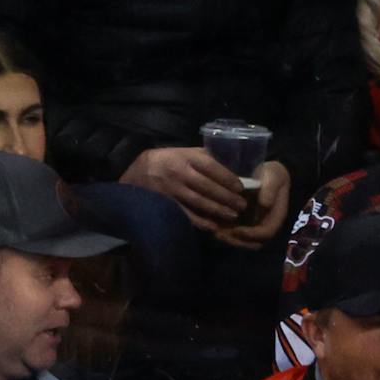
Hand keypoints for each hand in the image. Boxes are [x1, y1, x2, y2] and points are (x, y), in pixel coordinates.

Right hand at [121, 146, 246, 230]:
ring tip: (233, 215)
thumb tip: (232, 166)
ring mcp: (171, 189)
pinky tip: (214, 226)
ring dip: (218, 210)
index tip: (241, 187)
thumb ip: (204, 158)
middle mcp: (178, 172)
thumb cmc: (167, 161)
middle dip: (227, 198)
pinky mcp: (166, 203)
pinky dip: (201, 221)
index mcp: (184, 157)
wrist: (136, 172)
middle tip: (243, 205)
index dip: (227, 178)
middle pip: (207, 186)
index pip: (210, 166)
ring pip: (199, 201)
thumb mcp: (183, 153)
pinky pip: (187, 214)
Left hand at [214, 161, 292, 249]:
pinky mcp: (245, 222)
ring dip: (229, 239)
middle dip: (237, 241)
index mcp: (275, 217)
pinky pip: (235, 234)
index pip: (265, 233)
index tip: (237, 229)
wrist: (267, 172)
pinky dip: (225, 232)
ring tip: (214, 231)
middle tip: (220, 234)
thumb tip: (264, 204)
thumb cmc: (272, 175)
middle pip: (254, 243)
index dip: (251, 234)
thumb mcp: (274, 178)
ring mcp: (255, 225)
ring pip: (243, 241)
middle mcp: (265, 224)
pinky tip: (213, 225)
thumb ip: (270, 190)